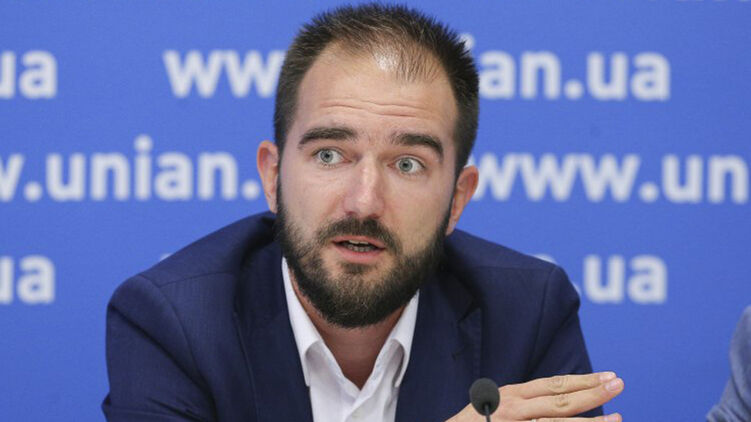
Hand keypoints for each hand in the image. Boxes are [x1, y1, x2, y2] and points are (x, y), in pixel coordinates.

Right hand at [448, 372, 623, 421]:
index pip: (553, 385)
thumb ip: (522, 402)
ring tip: (617, 418)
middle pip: (561, 400)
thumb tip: (553, 398)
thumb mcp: (494, 405)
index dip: (582, 381)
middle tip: (619, 385)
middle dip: (593, 393)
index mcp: (512, 394)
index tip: (607, 376)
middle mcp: (515, 408)